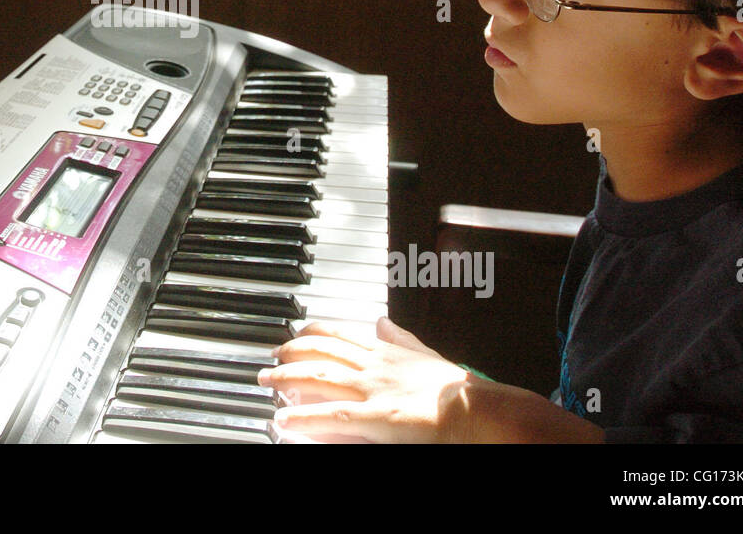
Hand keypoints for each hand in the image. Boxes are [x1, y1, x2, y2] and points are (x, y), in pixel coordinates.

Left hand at [259, 317, 474, 442]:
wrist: (477, 408)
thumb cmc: (457, 389)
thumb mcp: (426, 354)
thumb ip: (401, 339)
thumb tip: (383, 322)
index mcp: (386, 352)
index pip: (340, 335)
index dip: (311, 333)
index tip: (294, 335)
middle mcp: (374, 366)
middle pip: (322, 352)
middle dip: (291, 353)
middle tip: (271, 358)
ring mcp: (373, 390)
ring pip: (319, 377)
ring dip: (286, 378)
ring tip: (265, 382)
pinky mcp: (377, 416)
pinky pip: (332, 415)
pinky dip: (304, 417)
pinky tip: (283, 419)